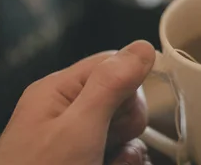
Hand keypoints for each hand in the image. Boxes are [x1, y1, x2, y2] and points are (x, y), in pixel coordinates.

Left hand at [0, 41, 155, 164]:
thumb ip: (111, 84)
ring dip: (128, 150)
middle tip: (107, 141)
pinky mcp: (89, 163)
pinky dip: (124, 164)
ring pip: (127, 130)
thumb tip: (142, 46)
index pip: (110, 63)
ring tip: (106, 164)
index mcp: (58, 91)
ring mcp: (79, 142)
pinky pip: (124, 154)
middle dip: (126, 121)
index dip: (128, 83)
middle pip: (123, 97)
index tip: (125, 109)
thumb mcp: (78, 128)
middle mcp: (68, 113)